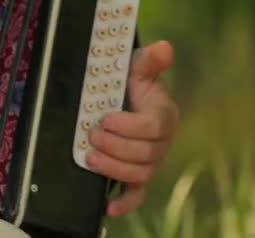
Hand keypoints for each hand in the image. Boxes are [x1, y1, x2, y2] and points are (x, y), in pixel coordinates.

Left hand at [85, 40, 178, 216]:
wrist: (122, 100)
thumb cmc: (129, 84)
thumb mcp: (136, 70)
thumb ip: (148, 62)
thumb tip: (164, 47)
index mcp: (164, 116)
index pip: (154, 127)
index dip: (129, 126)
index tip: (106, 119)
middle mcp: (161, 143)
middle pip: (146, 155)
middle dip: (116, 147)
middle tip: (91, 135)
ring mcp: (150, 162)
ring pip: (139, 175)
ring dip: (113, 168)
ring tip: (90, 157)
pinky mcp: (136, 176)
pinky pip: (136, 195)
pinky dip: (123, 204)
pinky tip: (107, 207)